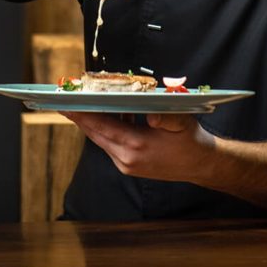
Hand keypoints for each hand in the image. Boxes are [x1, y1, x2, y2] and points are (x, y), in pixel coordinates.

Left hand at [62, 111, 214, 181]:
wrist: (200, 164)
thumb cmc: (191, 140)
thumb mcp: (182, 122)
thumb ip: (165, 117)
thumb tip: (149, 114)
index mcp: (137, 146)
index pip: (102, 127)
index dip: (82, 115)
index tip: (67, 104)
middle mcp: (127, 159)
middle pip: (96, 134)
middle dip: (81, 117)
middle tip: (66, 101)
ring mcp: (126, 165)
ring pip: (102, 139)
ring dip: (94, 122)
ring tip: (85, 103)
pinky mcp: (129, 166)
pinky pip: (111, 144)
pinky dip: (107, 129)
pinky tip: (113, 113)